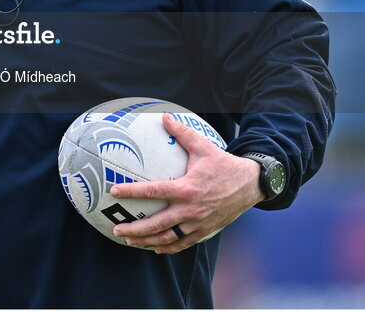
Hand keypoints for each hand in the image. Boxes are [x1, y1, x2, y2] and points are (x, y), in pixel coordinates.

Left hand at [110, 113, 263, 253]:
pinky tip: (155, 248)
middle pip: (157, 224)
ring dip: (146, 241)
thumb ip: (182, 133)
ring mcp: (198, 224)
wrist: (250, 185)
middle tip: (116, 227)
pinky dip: (167, 248)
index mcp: (187, 188)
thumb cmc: (224, 164)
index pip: (153, 191)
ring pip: (168, 238)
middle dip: (134, 228)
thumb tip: (164, 116)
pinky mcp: (205, 232)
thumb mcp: (203, 146)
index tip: (114, 192)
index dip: (131, 192)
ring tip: (129, 240)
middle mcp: (191, 210)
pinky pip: (183, 244)